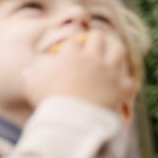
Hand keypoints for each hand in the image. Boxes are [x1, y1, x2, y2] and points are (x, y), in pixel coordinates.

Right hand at [22, 29, 136, 122]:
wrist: (72, 120)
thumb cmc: (50, 102)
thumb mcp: (32, 87)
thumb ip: (30, 77)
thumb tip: (27, 72)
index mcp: (71, 54)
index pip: (74, 40)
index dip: (73, 45)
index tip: (73, 51)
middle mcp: (93, 58)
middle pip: (98, 37)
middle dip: (95, 41)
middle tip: (93, 47)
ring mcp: (110, 72)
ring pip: (118, 51)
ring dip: (115, 53)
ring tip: (111, 58)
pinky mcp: (121, 88)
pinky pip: (130, 81)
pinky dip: (126, 84)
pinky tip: (122, 87)